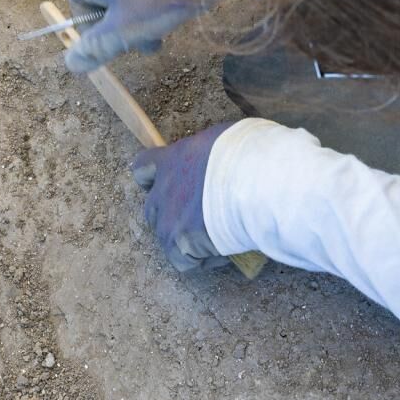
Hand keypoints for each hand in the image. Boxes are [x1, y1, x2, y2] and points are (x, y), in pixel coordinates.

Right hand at [64, 0, 233, 73]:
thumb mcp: (125, 30)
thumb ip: (97, 47)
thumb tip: (71, 63)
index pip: (75, 1)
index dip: (86, 26)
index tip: (107, 42)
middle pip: (104, 0)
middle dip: (119, 27)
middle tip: (141, 45)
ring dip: (139, 18)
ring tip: (161, 32)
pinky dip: (154, 1)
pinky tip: (173, 11)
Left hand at [132, 122, 235, 272]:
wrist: (256, 182)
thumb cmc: (248, 155)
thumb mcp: (223, 139)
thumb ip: (208, 154)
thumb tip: (219, 161)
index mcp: (172, 160)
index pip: (143, 168)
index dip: (152, 178)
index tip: (166, 183)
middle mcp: (164, 190)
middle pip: (152, 208)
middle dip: (170, 214)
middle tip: (198, 217)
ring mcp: (170, 219)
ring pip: (167, 237)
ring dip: (187, 239)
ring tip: (218, 237)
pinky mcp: (180, 243)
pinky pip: (184, 260)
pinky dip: (202, 260)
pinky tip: (223, 252)